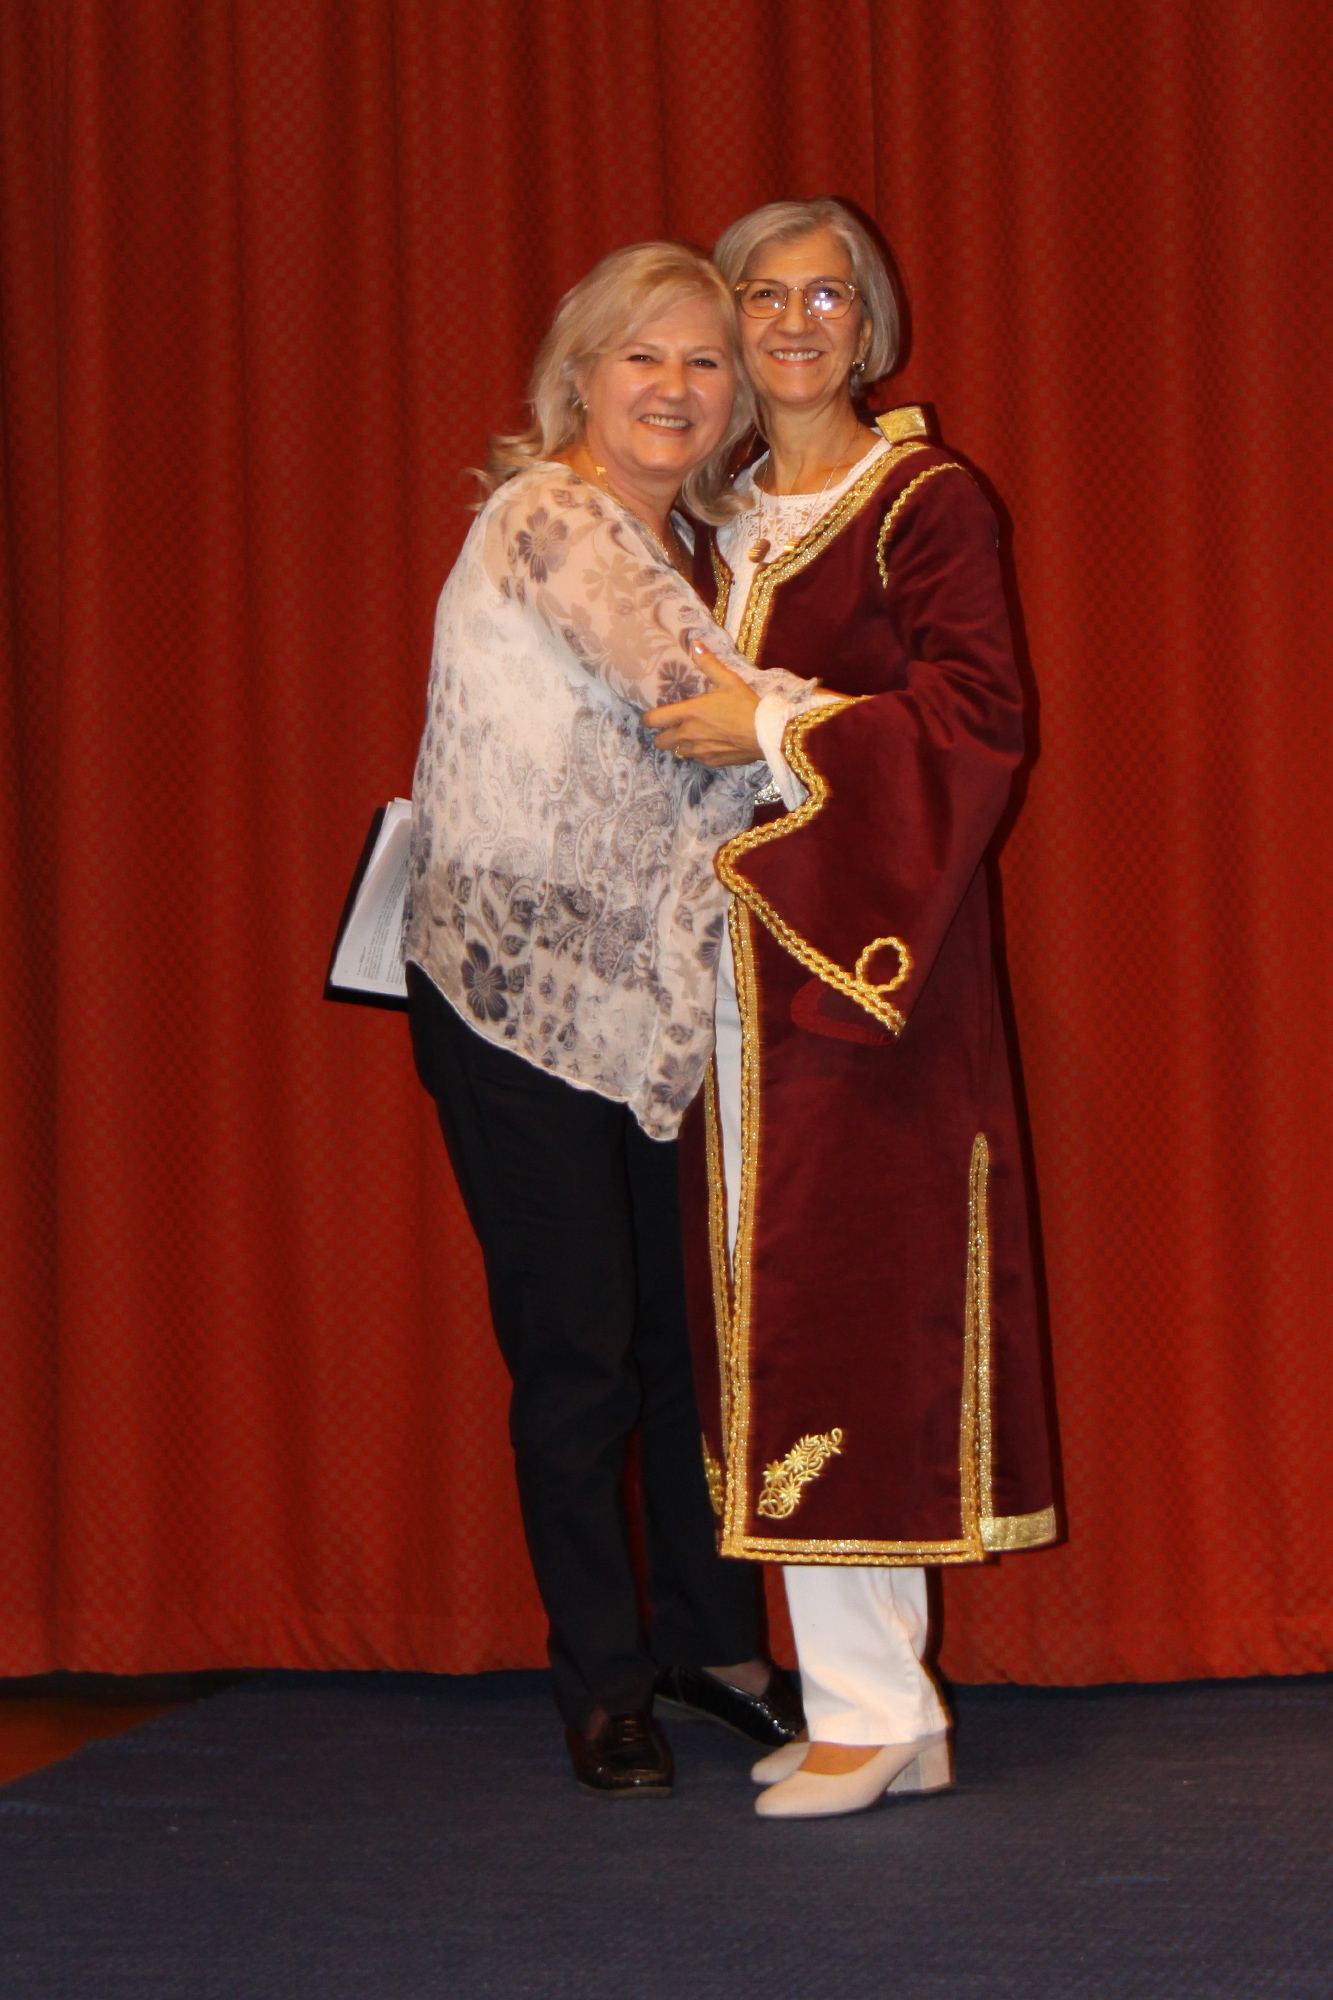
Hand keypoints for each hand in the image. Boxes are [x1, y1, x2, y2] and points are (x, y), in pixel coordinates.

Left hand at [643, 643, 762, 766]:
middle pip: (659, 742)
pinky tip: (708, 744)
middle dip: (661, 735)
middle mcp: (688, 734)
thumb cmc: (745, 705)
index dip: (647, 719)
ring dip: (679, 745)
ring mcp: (699, 751)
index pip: (654, 720)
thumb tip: (695, 644)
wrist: (766, 734)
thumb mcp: (728, 680)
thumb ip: (708, 663)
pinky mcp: (711, 762)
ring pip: (677, 752)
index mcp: (688, 713)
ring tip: (690, 735)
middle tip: (670, 727)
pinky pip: (695, 759)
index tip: (651, 716)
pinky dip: (697, 753)